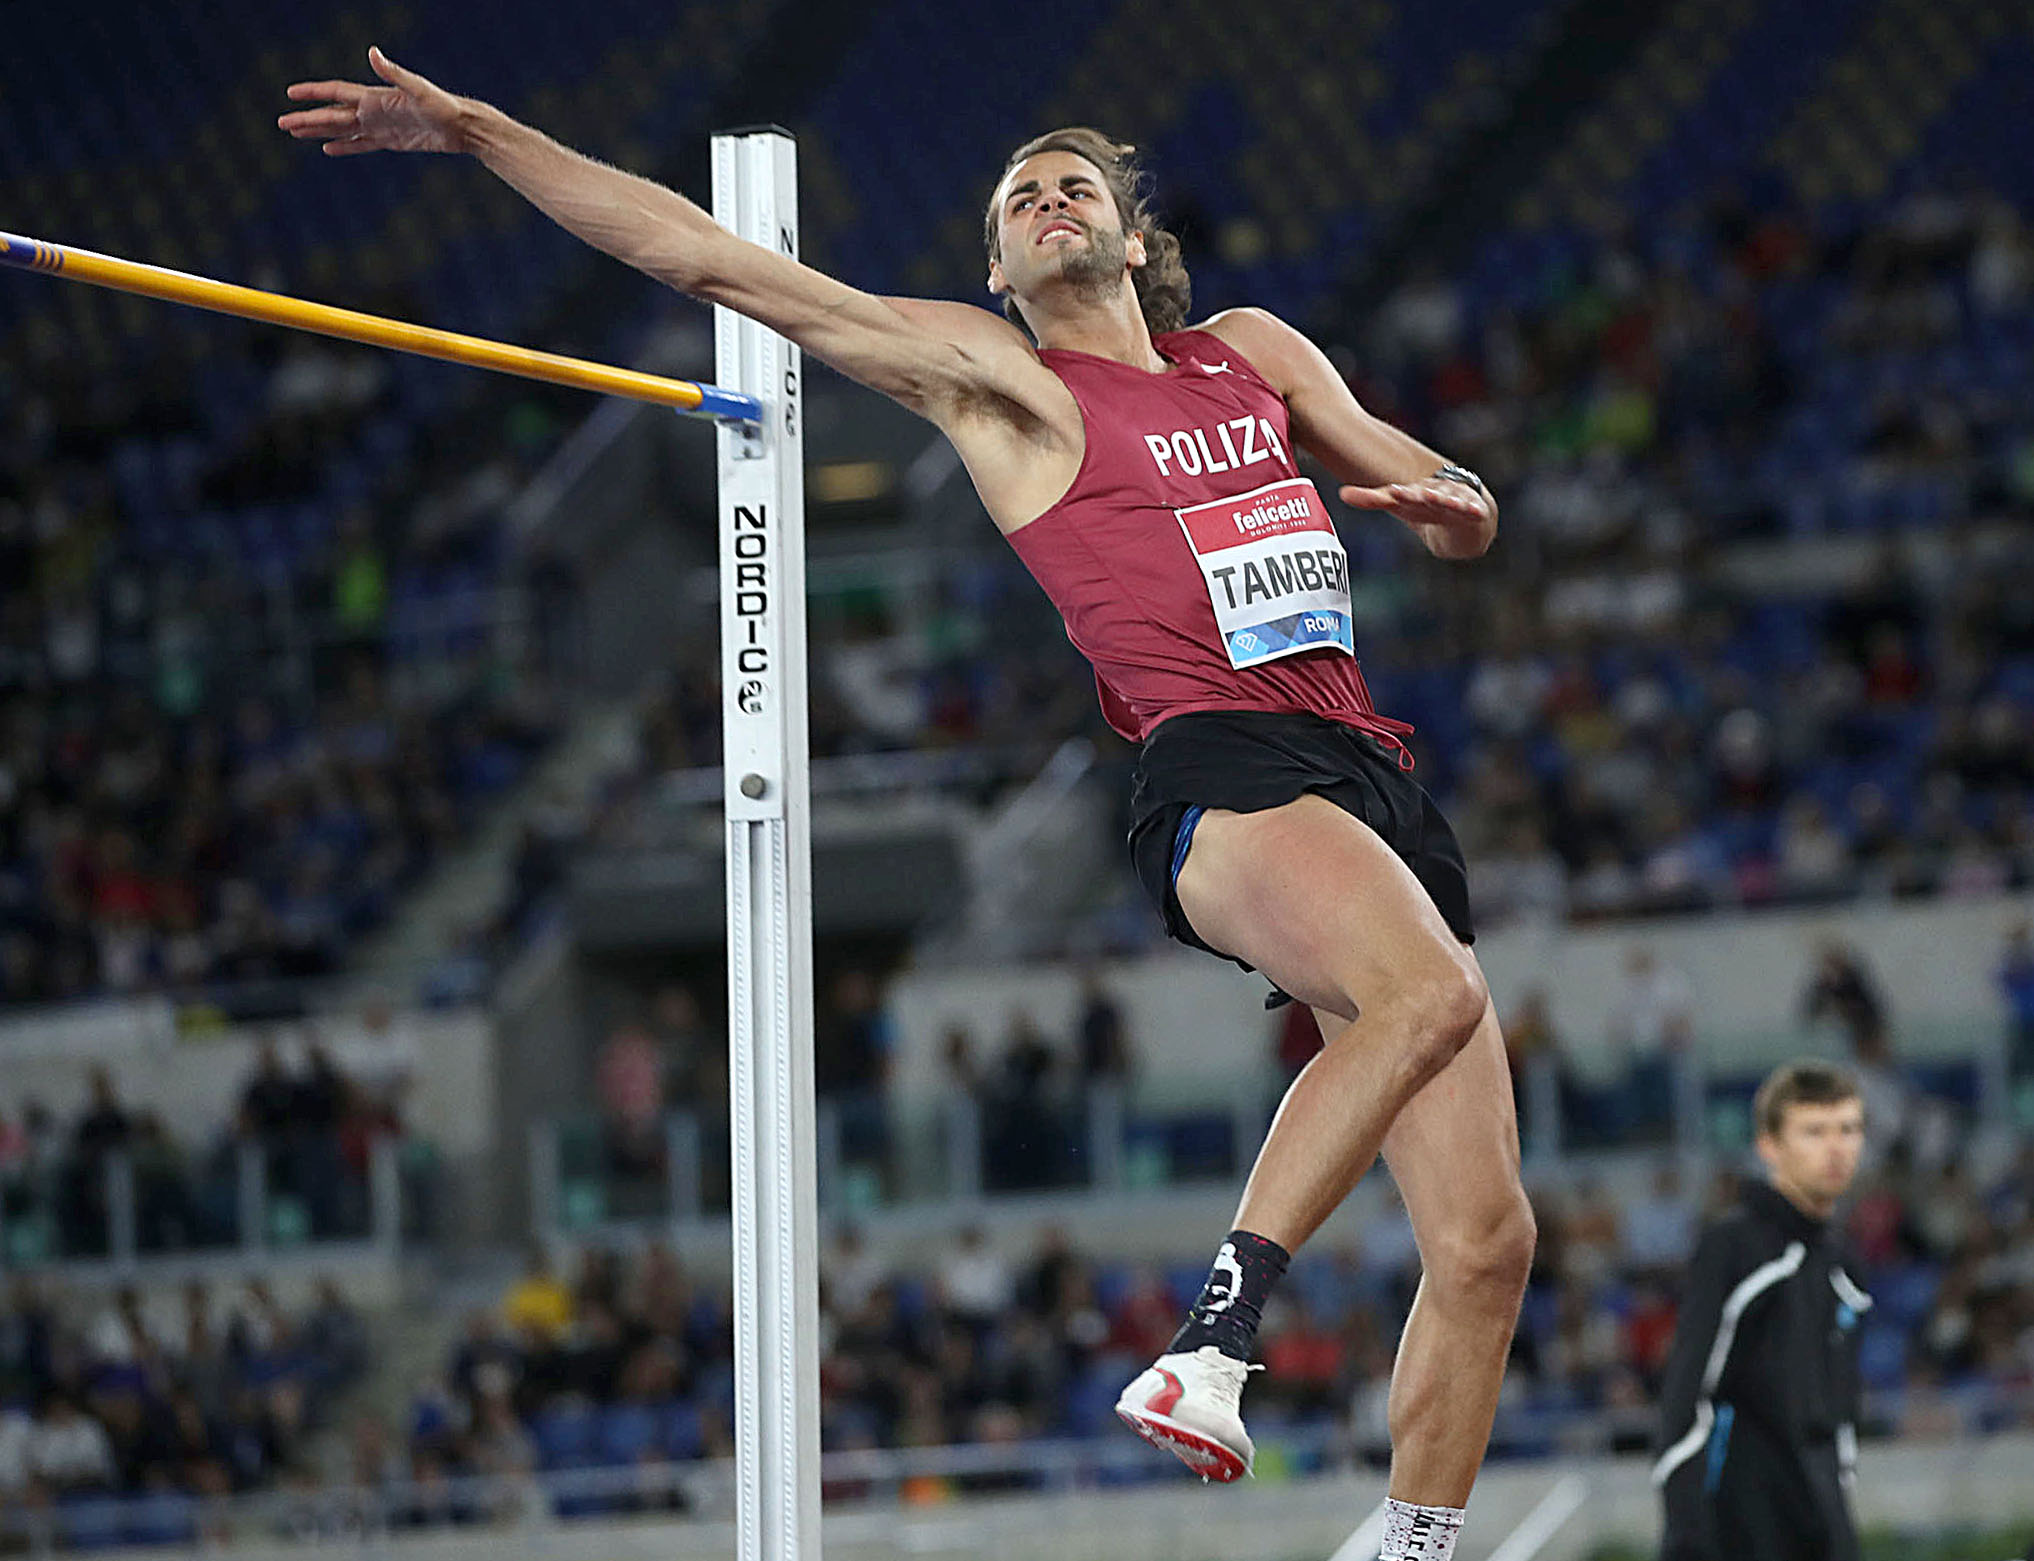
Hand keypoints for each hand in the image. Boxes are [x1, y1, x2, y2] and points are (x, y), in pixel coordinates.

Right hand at [279, 47, 471, 156]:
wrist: (461, 126)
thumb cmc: (442, 105)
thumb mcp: (417, 89)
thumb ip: (393, 72)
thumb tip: (373, 53)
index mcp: (374, 97)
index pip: (336, 93)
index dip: (313, 92)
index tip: (291, 93)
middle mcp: (373, 111)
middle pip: (332, 115)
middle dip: (307, 118)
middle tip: (282, 123)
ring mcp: (380, 127)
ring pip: (342, 130)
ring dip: (319, 131)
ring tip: (296, 134)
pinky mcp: (391, 142)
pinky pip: (361, 145)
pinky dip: (344, 147)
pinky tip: (328, 149)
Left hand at [1337, 476, 1490, 528]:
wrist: (1464, 510)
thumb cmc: (1424, 505)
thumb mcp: (1399, 504)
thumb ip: (1371, 499)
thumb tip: (1341, 493)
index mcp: (1416, 491)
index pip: (1405, 493)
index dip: (1400, 494)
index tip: (1393, 493)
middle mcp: (1436, 492)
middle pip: (1427, 495)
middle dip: (1421, 495)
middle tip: (1417, 494)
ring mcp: (1456, 500)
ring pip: (1451, 500)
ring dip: (1446, 500)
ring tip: (1440, 499)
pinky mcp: (1474, 511)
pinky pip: (1474, 510)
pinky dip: (1474, 510)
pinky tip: (1476, 511)